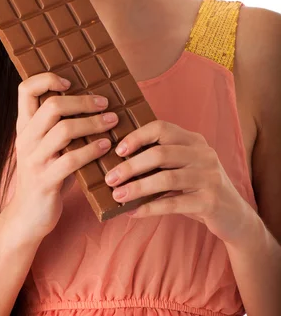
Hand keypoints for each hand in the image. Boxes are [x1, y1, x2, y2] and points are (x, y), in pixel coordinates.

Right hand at [9, 73, 117, 240]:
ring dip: (93, 124)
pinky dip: (92, 150)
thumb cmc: (46, 174)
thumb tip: (94, 100)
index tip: (70, 82)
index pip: (25, 89)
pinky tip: (106, 147)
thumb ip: (58, 125)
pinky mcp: (45, 181)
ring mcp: (33, 160)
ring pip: (63, 130)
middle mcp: (25, 139)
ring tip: (112, 122)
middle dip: (82, 101)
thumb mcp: (46, 146)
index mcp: (24, 125)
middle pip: (51, 106)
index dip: (47, 79)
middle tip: (104, 103)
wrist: (28, 217)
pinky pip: (71, 160)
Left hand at [105, 119, 251, 243]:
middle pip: (160, 153)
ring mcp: (209, 177)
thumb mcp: (184, 167)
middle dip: (131, 166)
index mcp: (194, 140)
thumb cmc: (198, 189)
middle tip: (110, 178)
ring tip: (117, 195)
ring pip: (166, 179)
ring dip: (137, 188)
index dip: (137, 136)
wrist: (235, 217)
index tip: (118, 150)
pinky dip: (150, 208)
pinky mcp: (210, 202)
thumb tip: (119, 163)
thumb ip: (162, 160)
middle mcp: (203, 154)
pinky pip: (174, 203)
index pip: (162, 128)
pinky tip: (134, 212)